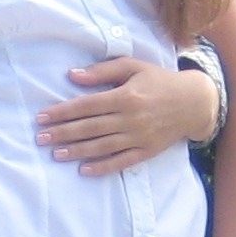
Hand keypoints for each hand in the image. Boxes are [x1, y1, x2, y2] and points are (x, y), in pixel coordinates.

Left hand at [35, 58, 217, 175]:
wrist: (195, 102)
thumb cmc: (159, 80)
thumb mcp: (132, 67)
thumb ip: (101, 72)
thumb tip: (72, 75)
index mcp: (125, 96)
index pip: (86, 106)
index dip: (62, 112)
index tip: (42, 117)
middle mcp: (131, 118)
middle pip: (90, 128)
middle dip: (62, 133)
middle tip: (40, 138)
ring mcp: (139, 137)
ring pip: (102, 146)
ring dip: (77, 151)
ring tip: (55, 154)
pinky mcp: (148, 151)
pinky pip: (123, 161)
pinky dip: (103, 167)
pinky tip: (85, 170)